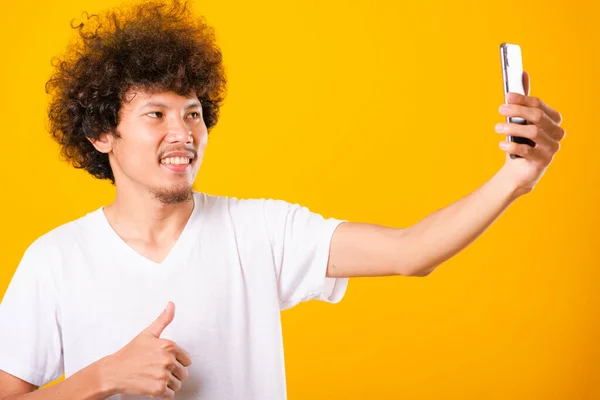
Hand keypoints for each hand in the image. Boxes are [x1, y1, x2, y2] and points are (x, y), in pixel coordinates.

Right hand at [105, 302, 191, 398]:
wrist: (114, 372)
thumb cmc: (130, 353)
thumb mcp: (148, 333)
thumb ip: (164, 319)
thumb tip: (172, 305)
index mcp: (169, 346)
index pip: (187, 360)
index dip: (176, 362)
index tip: (163, 361)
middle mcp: (168, 360)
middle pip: (183, 373)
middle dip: (173, 374)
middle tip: (157, 370)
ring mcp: (163, 375)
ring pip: (178, 384)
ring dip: (168, 384)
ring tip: (153, 377)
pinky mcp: (158, 389)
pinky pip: (171, 395)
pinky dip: (163, 393)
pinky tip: (152, 385)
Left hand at [494, 71, 565, 196]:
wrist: (519, 170)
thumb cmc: (521, 141)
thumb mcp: (521, 120)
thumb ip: (523, 100)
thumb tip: (523, 73)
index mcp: (553, 119)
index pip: (539, 105)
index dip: (522, 99)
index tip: (507, 96)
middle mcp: (557, 132)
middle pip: (537, 116)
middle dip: (517, 111)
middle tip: (500, 109)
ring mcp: (552, 147)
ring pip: (533, 132)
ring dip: (512, 128)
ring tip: (497, 128)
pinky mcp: (543, 161)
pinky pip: (527, 151)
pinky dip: (512, 146)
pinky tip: (501, 144)